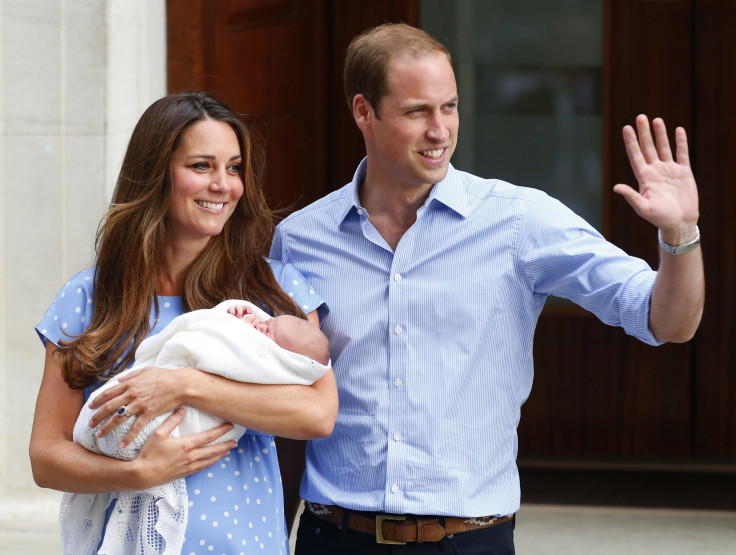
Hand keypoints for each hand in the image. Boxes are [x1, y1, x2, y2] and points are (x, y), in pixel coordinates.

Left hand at [89, 366, 188, 447]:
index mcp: (130, 383)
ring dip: (106, 428)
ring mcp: (139, 404)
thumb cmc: (165, 376)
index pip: (108, 393)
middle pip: (108, 407)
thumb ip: (132, 374)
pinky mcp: (149, 413)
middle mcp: (132, 394)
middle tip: (90, 425)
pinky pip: (135, 428)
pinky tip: (122, 445)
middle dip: (97, 417)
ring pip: (118, 418)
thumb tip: (119, 380)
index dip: (97, 400)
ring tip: (99, 435)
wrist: (181, 384)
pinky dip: (128, 437)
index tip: (90, 407)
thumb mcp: (147, 370)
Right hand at [133, 407, 237, 487]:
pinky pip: (202, 468)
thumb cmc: (149, 453)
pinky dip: (210, 464)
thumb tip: (182, 409)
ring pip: (209, 460)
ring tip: (228, 451)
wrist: (142, 475)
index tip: (230, 426)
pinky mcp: (184, 474)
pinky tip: (213, 462)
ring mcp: (189, 466)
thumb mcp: (158, 434)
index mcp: (186, 445)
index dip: (221, 431)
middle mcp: (191, 456)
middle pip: (214, 450)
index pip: (209, 437)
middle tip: (235, 442)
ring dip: (220, 455)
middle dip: (225, 445)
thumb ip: (171, 421)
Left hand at [613, 115, 698, 244]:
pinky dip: (680, 142)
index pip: (635, 155)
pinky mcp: (683, 172)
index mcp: (644, 178)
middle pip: (648, 147)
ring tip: (656, 120)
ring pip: (663, 147)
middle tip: (640, 117)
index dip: (630, 142)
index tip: (626, 128)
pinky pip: (682, 153)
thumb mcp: (643, 208)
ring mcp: (669, 170)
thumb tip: (615, 187)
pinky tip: (678, 130)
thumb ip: (631, 196)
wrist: (680, 223)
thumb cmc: (659, 218)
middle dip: (644, 132)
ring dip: (660, 134)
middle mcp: (655, 171)